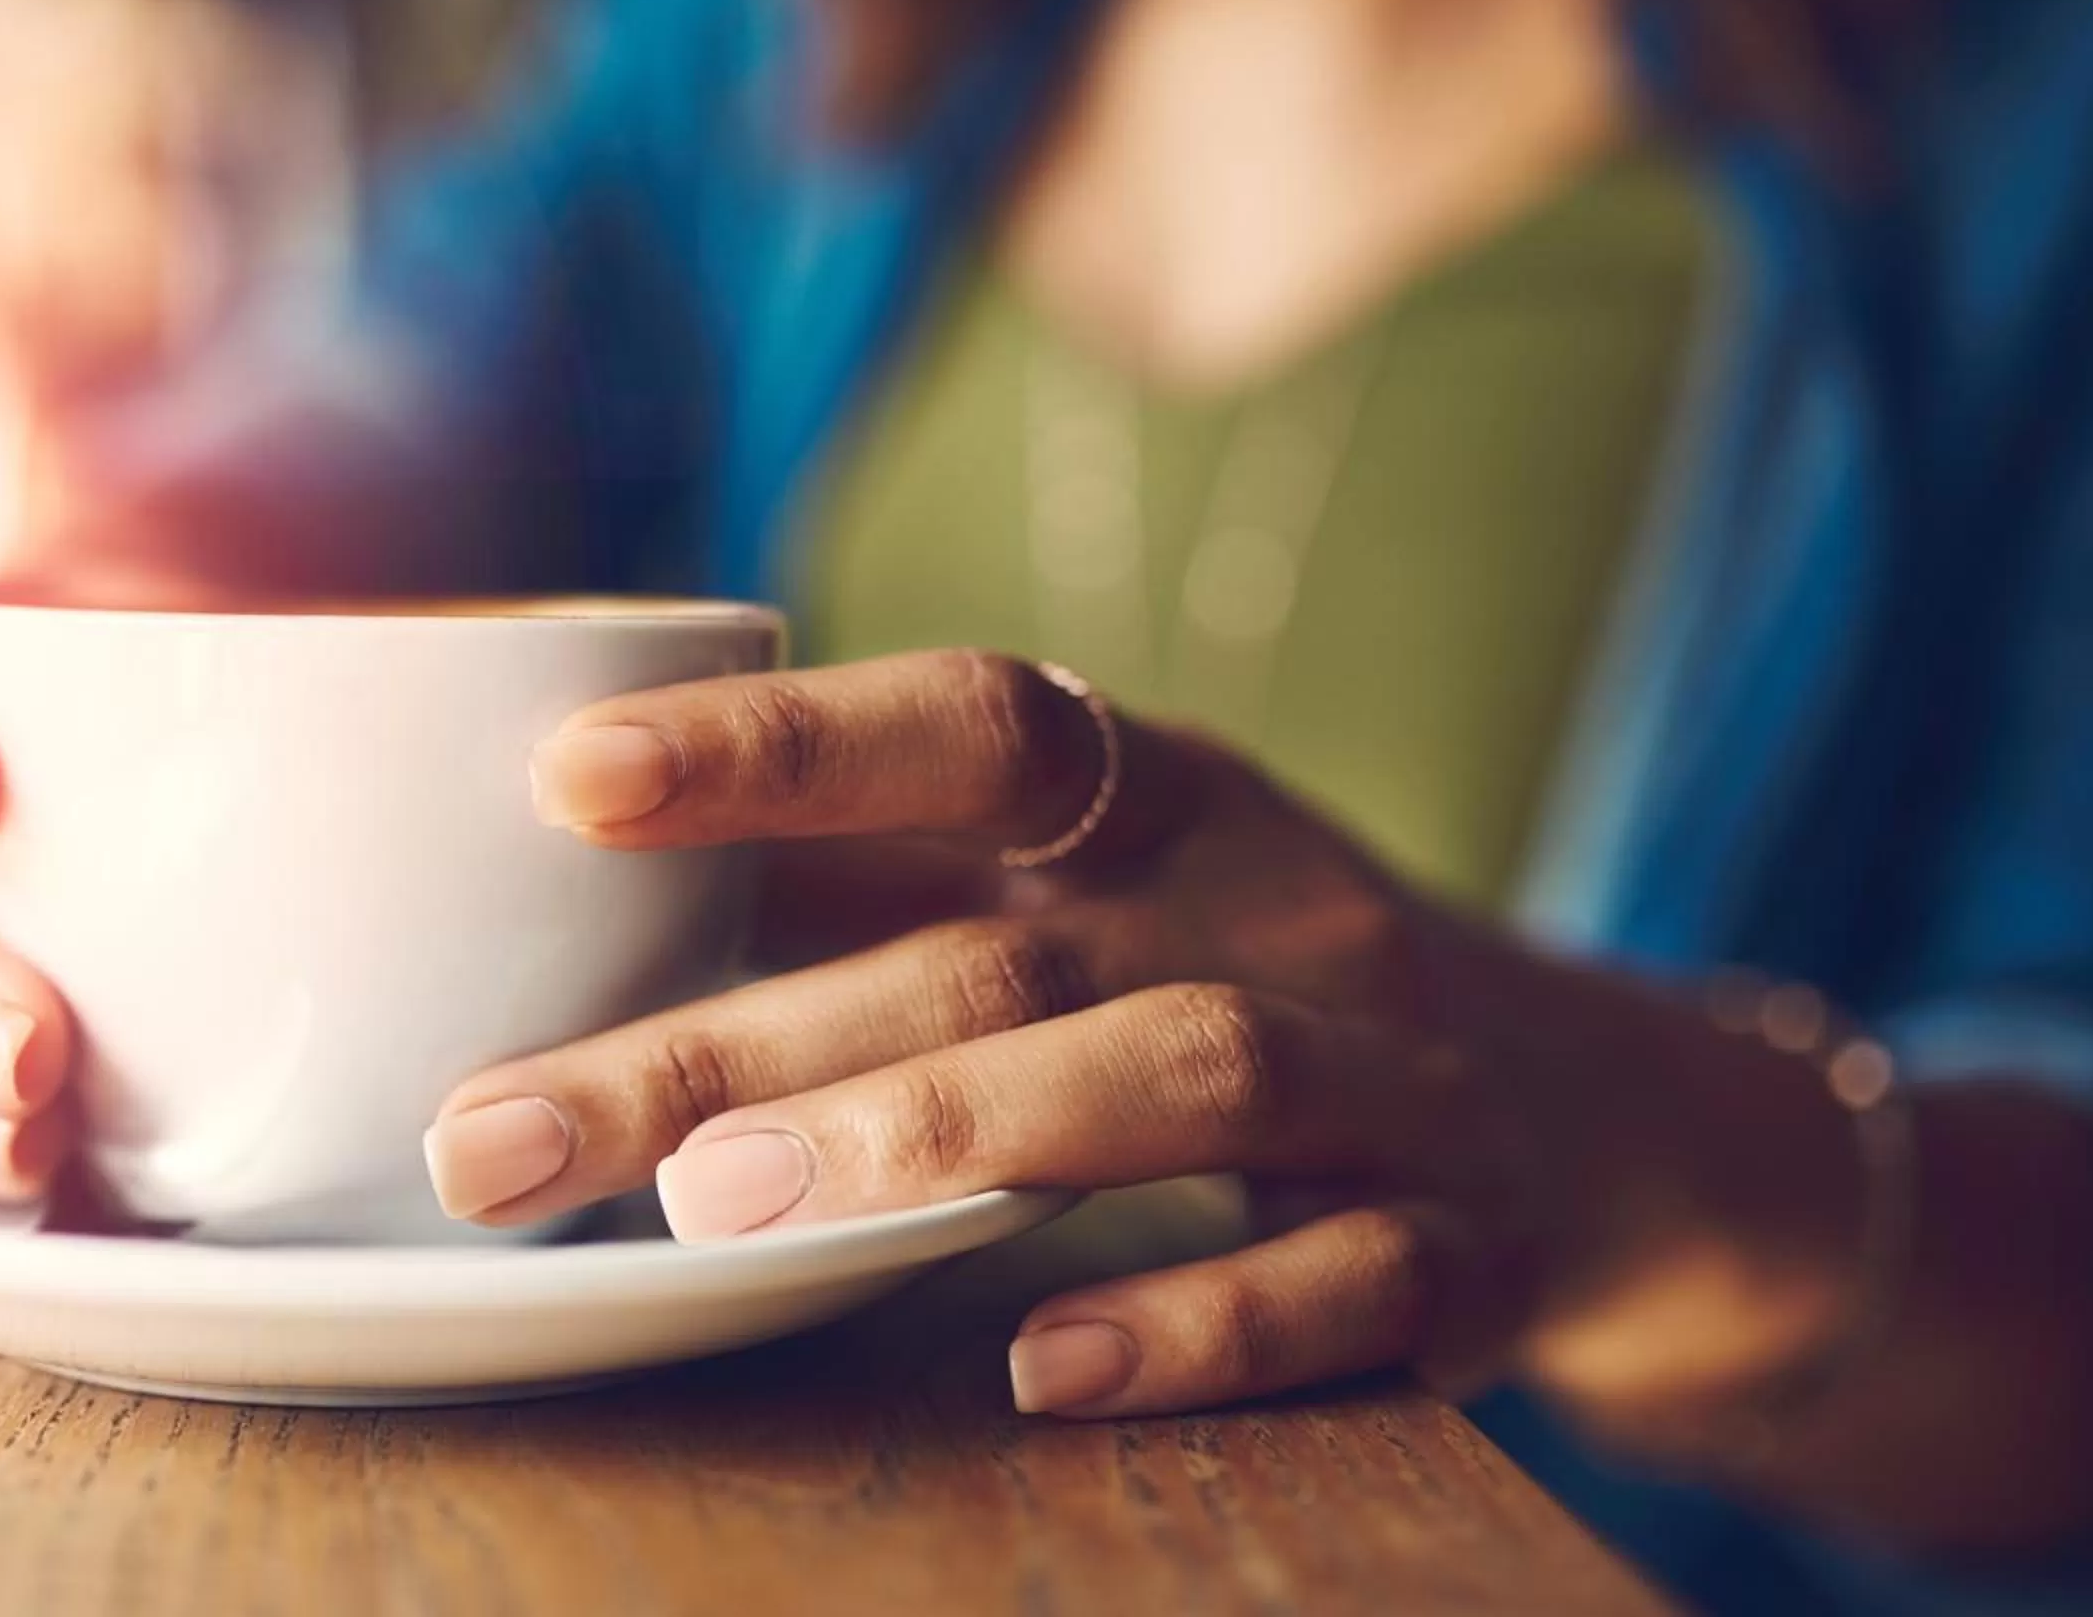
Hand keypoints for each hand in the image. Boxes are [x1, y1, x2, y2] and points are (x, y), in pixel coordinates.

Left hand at [424, 650, 1869, 1423]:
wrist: (1591, 1119)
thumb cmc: (1230, 982)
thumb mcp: (1089, 897)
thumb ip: (871, 894)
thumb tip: (539, 897)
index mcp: (1157, 796)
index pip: (970, 724)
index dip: (776, 744)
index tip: (565, 780)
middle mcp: (1271, 903)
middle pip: (991, 949)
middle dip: (727, 1043)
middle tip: (501, 1136)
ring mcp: (1389, 1070)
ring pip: (1178, 1074)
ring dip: (942, 1138)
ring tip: (722, 1217)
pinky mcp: (1468, 1245)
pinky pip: (1347, 1278)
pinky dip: (1194, 1320)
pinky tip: (1036, 1368)